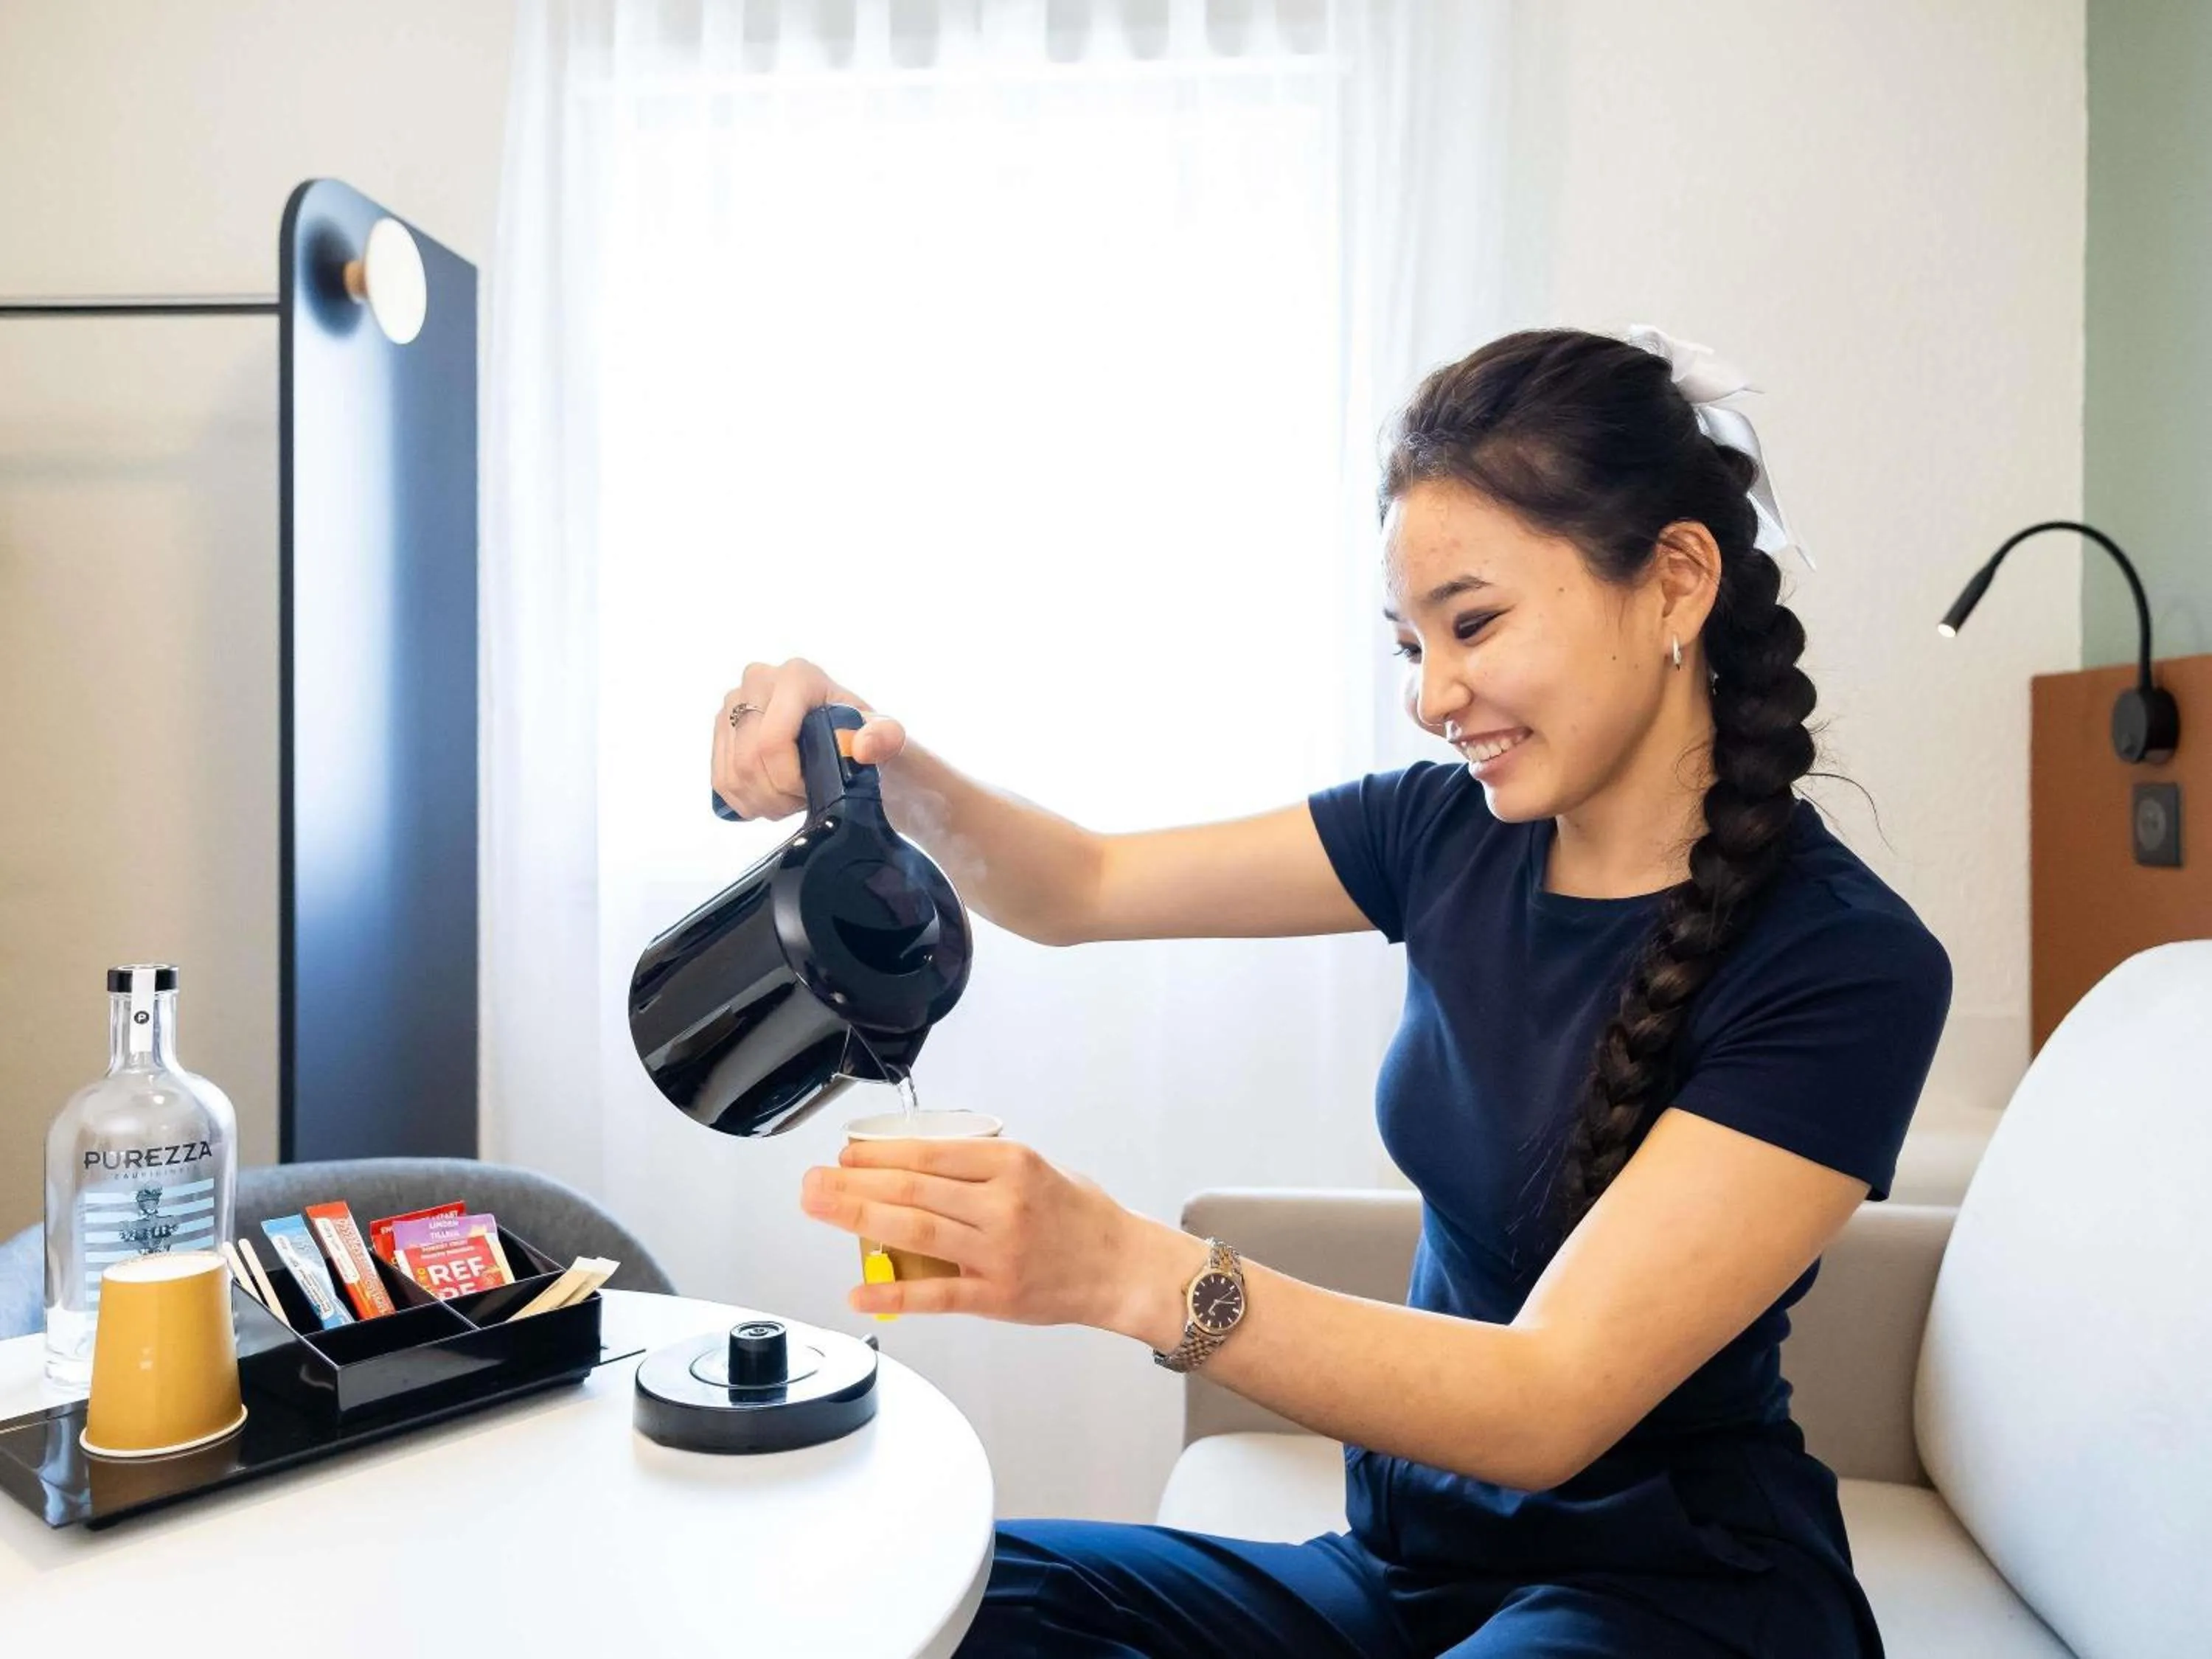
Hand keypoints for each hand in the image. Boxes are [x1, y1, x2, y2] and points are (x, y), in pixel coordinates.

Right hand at [712, 657, 908, 820]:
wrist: (848, 742)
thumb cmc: (867, 737)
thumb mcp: (888, 737)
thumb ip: (885, 738)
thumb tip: (864, 746)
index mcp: (796, 676)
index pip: (772, 740)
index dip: (788, 779)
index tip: (812, 791)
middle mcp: (758, 680)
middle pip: (749, 759)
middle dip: (776, 795)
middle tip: (802, 803)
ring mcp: (734, 703)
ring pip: (732, 772)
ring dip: (761, 801)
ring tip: (790, 802)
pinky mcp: (721, 728)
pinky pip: (719, 777)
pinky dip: (743, 800)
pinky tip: (769, 800)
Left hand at [799, 1135, 1199, 1332]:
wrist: (1124, 1268)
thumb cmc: (1083, 1217)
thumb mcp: (1040, 1168)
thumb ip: (985, 1165)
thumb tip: (920, 1163)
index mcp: (1012, 1164)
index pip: (929, 1151)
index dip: (879, 1153)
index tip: (846, 1155)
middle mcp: (1002, 1204)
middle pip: (911, 1188)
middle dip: (852, 1183)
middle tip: (813, 1182)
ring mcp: (997, 1252)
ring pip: (913, 1231)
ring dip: (858, 1220)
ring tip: (820, 1211)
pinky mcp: (996, 1295)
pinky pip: (936, 1294)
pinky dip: (893, 1294)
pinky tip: (860, 1292)